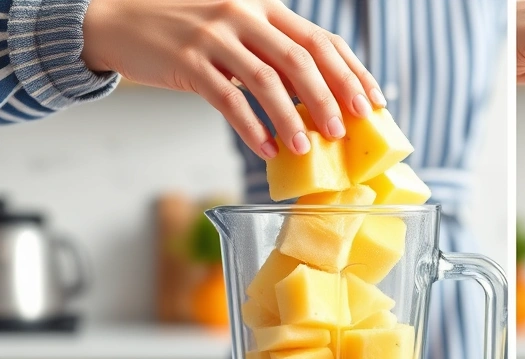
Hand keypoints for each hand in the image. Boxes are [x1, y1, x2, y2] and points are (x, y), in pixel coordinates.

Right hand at [82, 0, 386, 158]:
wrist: (121, 22)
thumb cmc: (189, 34)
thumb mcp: (239, 31)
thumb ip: (276, 52)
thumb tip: (324, 99)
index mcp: (266, 8)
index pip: (322, 40)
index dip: (352, 73)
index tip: (374, 104)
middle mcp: (244, 15)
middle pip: (300, 58)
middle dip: (330, 97)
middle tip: (346, 130)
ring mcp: (215, 37)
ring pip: (266, 81)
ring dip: (291, 118)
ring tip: (305, 148)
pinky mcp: (187, 62)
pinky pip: (227, 99)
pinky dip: (251, 128)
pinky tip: (266, 148)